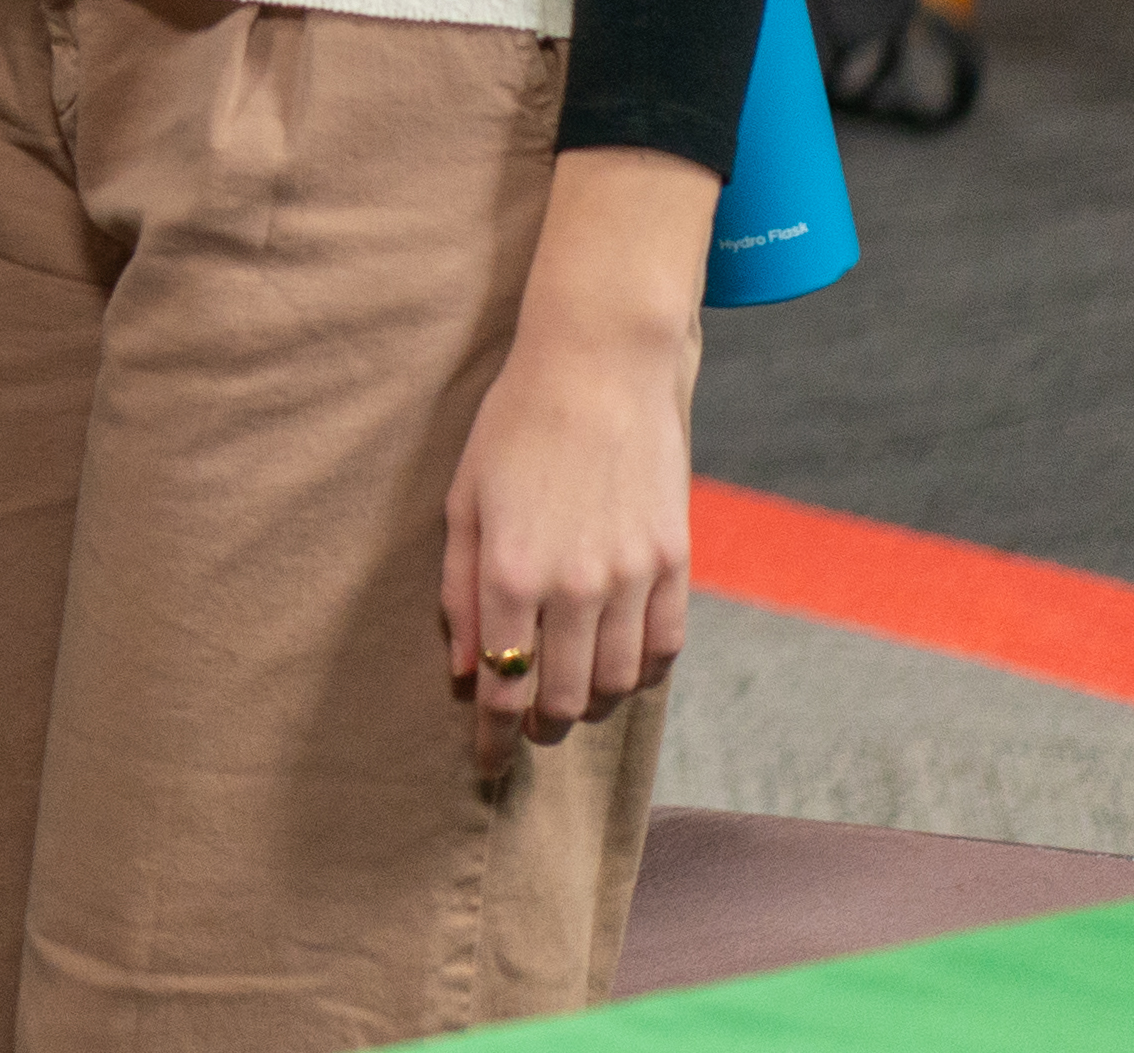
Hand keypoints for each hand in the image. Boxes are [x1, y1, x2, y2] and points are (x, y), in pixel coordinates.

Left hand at [441, 143, 712, 770]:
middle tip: (525, 731)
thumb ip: (458, 591)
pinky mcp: (675, 563)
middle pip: (562, 700)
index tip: (484, 764)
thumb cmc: (514, 430)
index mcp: (510, 570)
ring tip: (569, 701)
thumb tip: (462, 670)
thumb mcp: (463, 504)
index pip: (500, 684)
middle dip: (539, 729)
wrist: (599, 370)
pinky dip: (641, 675)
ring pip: (617, 685)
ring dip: (590, 707)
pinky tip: (619, 671)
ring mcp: (631, 576)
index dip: (490, 735)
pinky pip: (663, 650)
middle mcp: (574, 585)